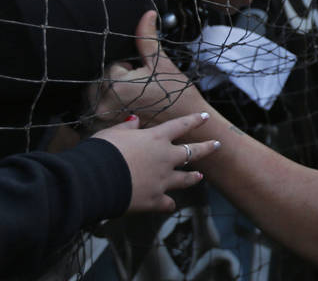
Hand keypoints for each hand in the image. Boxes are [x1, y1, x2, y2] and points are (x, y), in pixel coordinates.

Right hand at [93, 112, 219, 213]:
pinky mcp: (154, 200)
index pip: (180, 125)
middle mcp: (164, 158)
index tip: (206, 117)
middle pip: (192, 152)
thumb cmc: (99, 152)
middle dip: (206, 148)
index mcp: (155, 138)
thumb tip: (135, 120)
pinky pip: (167, 203)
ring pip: (185, 178)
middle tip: (217, 145)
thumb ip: (127, 128)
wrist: (93, 181)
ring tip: (200, 176)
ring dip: (193, 177)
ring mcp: (162, 180)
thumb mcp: (112, 133)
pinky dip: (168, 205)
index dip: (194, 120)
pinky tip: (169, 206)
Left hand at [98, 11, 206, 126]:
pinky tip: (131, 111)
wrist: (187, 124)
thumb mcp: (162, 64)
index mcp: (115, 85)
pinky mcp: (105, 129)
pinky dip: (112, 109)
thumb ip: (147, 38)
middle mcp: (103, 104)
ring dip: (113, 95)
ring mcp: (103, 119)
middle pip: (101, 80)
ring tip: (137, 101)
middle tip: (142, 90)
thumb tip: (146, 13)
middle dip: (118, 81)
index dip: (129, 69)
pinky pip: (101, 111)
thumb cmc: (177, 93)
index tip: (145, 79)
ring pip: (99, 95)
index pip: (112, 66)